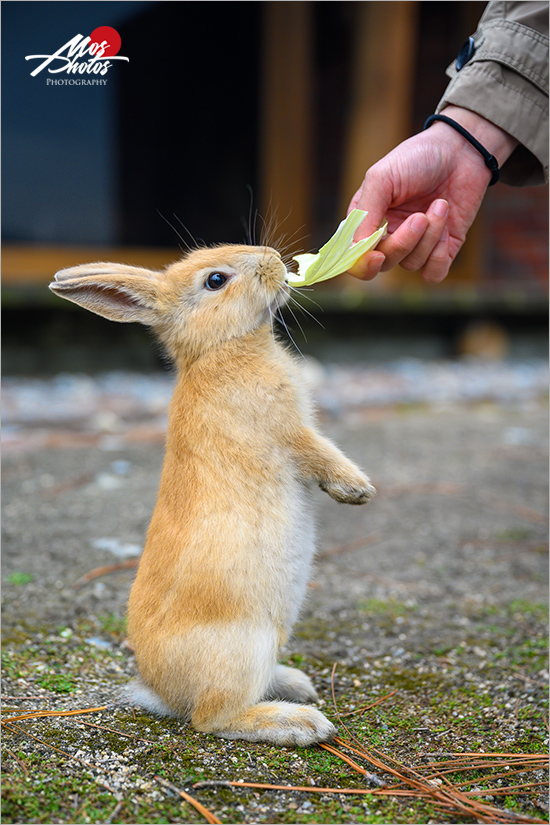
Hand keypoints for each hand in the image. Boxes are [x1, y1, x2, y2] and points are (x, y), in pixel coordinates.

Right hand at [347, 106, 517, 282]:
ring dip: (428, 237)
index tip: (376, 255)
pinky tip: (446, 227)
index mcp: (367, 221)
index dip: (362, 264)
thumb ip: (365, 213)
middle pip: (384, 264)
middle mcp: (388, 236)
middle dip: (403, 244)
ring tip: (439, 205)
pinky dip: (439, 255)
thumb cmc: (418, 157)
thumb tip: (357, 248)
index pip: (354, 257)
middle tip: (419, 218)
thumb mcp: (382, 177)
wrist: (462, 149)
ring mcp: (415, 244)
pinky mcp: (441, 249)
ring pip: (411, 264)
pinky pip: (433, 273)